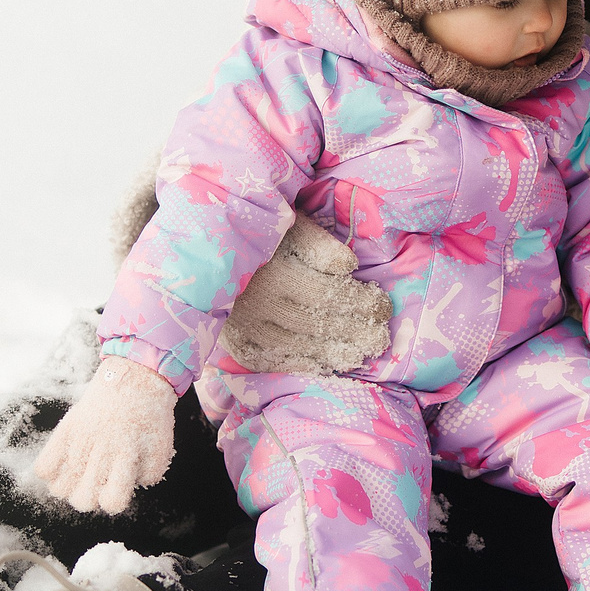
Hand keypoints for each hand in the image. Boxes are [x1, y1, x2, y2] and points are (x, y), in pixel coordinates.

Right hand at [33, 355, 177, 513]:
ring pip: (60, 489)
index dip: (113, 500)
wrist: (136, 376)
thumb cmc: (150, 415)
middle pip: (83, 501)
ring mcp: (82, 440)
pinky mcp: (66, 429)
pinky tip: (63, 462)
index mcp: (128, 457)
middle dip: (89, 498)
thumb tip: (129, 486)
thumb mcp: (161, 447)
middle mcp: (103, 452)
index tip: (114, 487)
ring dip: (68, 487)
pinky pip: (43, 467)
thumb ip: (149, 474)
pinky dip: (49, 471)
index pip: (112, 502)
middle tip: (94, 481)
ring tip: (78, 473)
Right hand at [221, 217, 391, 374]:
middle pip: (316, 323)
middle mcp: (260, 301)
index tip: (383, 306)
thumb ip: (318, 244)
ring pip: (295, 345)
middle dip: (354, 332)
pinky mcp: (234, 339)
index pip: (328, 294)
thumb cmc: (260, 234)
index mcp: (276, 271)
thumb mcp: (288, 225)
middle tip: (379, 339)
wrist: (206, 250)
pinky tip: (323, 366)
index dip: (360, 303)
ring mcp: (245, 324)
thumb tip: (348, 266)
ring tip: (359, 356)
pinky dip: (297, 364)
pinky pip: (268, 360)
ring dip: (332, 353)